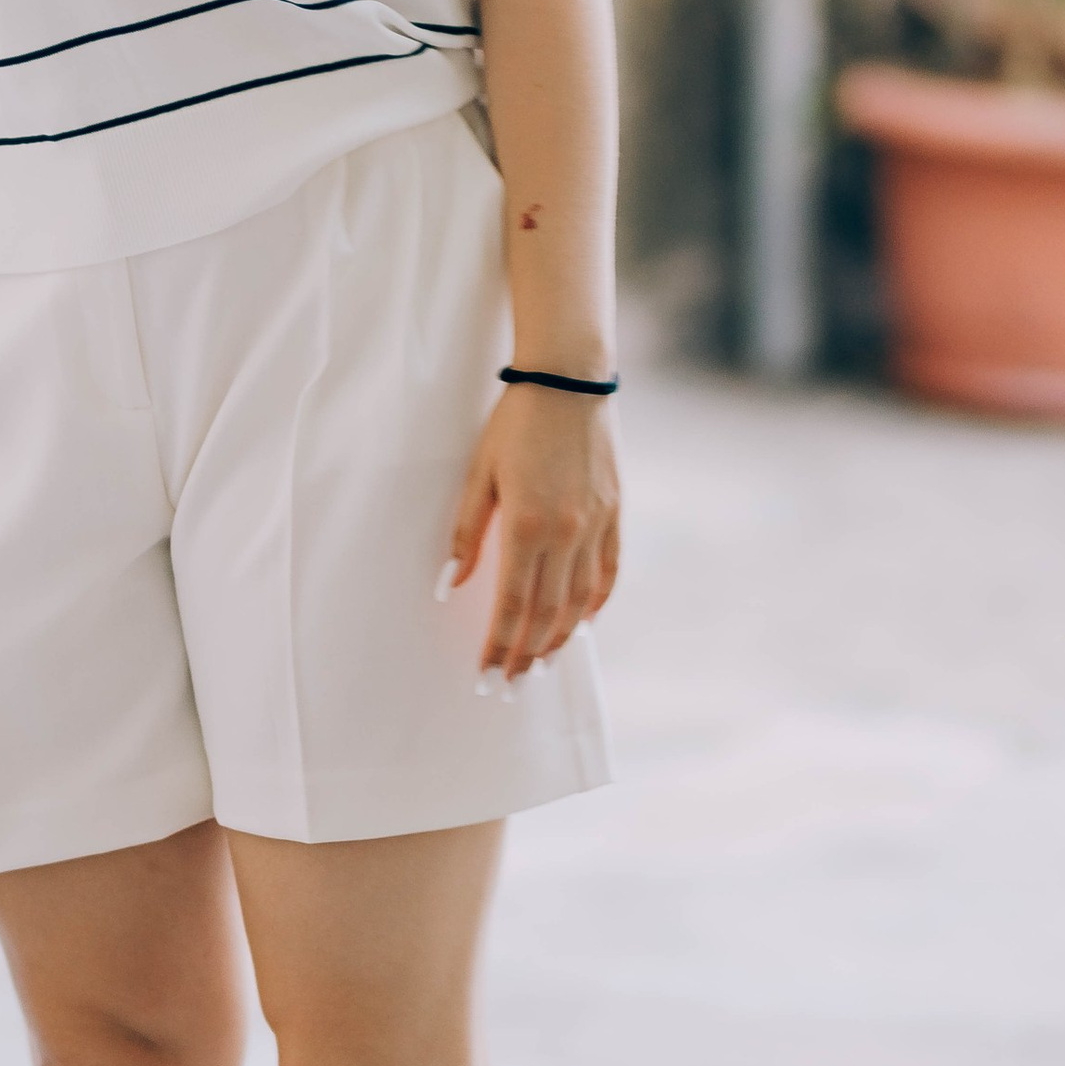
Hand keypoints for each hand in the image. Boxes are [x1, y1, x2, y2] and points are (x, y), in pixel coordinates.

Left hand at [441, 386, 619, 688]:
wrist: (569, 381)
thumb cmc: (514, 423)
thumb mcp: (479, 473)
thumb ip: (465, 532)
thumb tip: (448, 585)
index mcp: (527, 524)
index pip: (511, 604)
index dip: (499, 645)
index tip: (487, 674)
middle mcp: (566, 532)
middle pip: (547, 613)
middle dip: (526, 654)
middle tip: (511, 684)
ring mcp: (596, 525)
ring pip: (581, 601)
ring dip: (560, 637)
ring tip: (541, 662)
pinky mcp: (616, 513)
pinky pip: (608, 572)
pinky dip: (596, 604)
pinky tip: (582, 623)